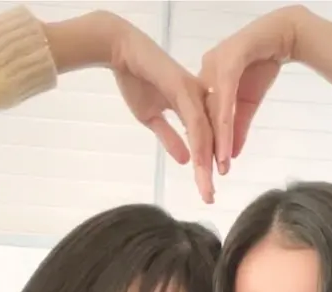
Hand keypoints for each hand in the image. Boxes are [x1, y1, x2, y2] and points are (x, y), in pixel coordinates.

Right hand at [44, 10, 215, 202]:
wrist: (121, 52)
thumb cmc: (137, 80)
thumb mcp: (152, 118)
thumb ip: (170, 138)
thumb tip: (186, 161)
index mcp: (195, 109)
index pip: (204, 143)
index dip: (205, 168)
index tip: (205, 191)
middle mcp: (201, 102)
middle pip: (210, 143)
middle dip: (210, 172)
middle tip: (209, 198)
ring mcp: (196, 94)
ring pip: (206, 135)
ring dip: (207, 164)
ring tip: (206, 187)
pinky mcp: (186, 88)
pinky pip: (196, 121)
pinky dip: (201, 143)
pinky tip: (202, 163)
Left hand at [199, 6, 301, 176]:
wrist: (284, 36)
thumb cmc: (263, 65)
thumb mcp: (248, 103)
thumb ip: (237, 127)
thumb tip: (230, 155)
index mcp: (204, 81)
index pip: (201, 120)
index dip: (204, 147)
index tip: (206, 172)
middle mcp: (204, 72)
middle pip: (202, 118)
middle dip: (206, 150)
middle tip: (207, 177)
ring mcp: (214, 65)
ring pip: (212, 111)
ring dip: (216, 141)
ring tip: (219, 166)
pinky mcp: (229, 61)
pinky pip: (225, 98)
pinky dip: (225, 124)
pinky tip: (225, 146)